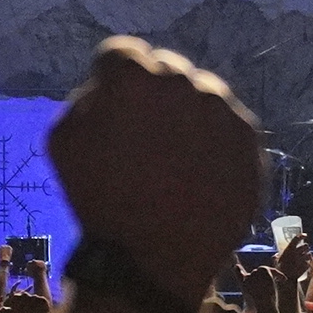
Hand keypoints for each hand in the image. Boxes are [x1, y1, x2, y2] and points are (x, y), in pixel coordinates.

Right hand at [46, 38, 265, 302]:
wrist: (155, 259)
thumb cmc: (99, 201)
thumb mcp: (64, 141)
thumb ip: (85, 97)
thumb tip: (108, 85)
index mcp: (132, 76)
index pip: (121, 54)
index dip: (112, 81)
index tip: (113, 109)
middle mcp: (182, 79)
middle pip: (166, 71)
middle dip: (153, 95)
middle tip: (144, 138)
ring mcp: (221, 107)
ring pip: (201, 94)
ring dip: (187, 116)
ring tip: (174, 161)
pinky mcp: (249, 136)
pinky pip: (228, 125)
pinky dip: (214, 141)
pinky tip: (198, 173)